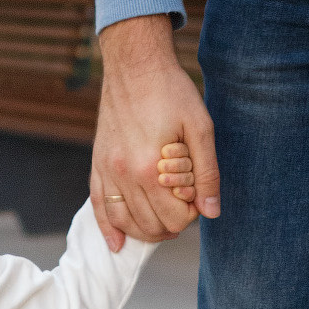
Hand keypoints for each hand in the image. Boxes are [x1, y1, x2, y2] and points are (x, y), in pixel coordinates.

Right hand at [91, 14, 219, 251]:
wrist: (134, 64)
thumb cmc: (172, 91)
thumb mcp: (201, 127)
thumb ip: (207, 173)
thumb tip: (211, 212)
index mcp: (151, 169)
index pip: (173, 217)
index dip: (191, 214)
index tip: (197, 198)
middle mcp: (124, 175)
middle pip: (149, 224)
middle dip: (170, 224)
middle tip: (183, 209)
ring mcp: (107, 170)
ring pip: (123, 222)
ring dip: (144, 231)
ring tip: (161, 225)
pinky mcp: (97, 164)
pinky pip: (98, 206)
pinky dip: (107, 229)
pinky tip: (116, 244)